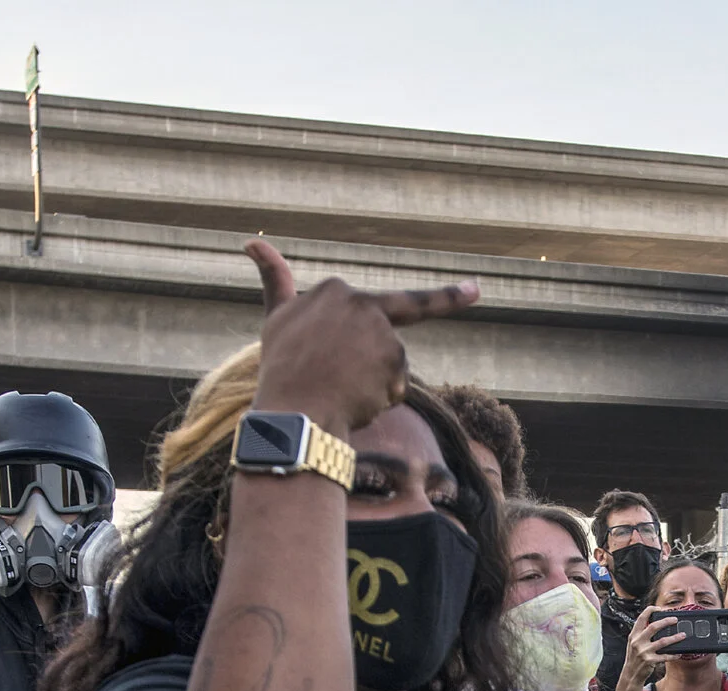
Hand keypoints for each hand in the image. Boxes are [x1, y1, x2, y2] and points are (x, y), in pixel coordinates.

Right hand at [243, 238, 479, 436]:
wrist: (291, 412)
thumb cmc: (282, 369)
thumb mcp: (277, 319)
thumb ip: (275, 281)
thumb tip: (251, 240)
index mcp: (335, 290)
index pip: (379, 304)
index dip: (420, 305)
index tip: (476, 287)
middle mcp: (360, 302)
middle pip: (397, 326)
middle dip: (454, 297)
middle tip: (477, 289)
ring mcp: (379, 329)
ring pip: (391, 364)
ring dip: (373, 383)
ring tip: (340, 390)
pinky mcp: (394, 359)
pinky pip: (396, 387)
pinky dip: (380, 400)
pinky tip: (354, 400)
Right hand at [621, 605, 685, 684]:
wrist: (630, 674)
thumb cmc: (634, 657)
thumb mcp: (634, 643)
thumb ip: (641, 634)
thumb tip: (655, 624)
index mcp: (634, 635)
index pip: (641, 618)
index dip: (650, 611)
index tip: (659, 608)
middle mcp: (638, 642)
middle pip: (653, 627)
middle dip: (666, 621)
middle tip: (675, 619)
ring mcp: (644, 651)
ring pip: (662, 641)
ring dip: (675, 638)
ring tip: (683, 635)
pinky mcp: (650, 661)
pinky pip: (665, 656)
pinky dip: (673, 655)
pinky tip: (679, 653)